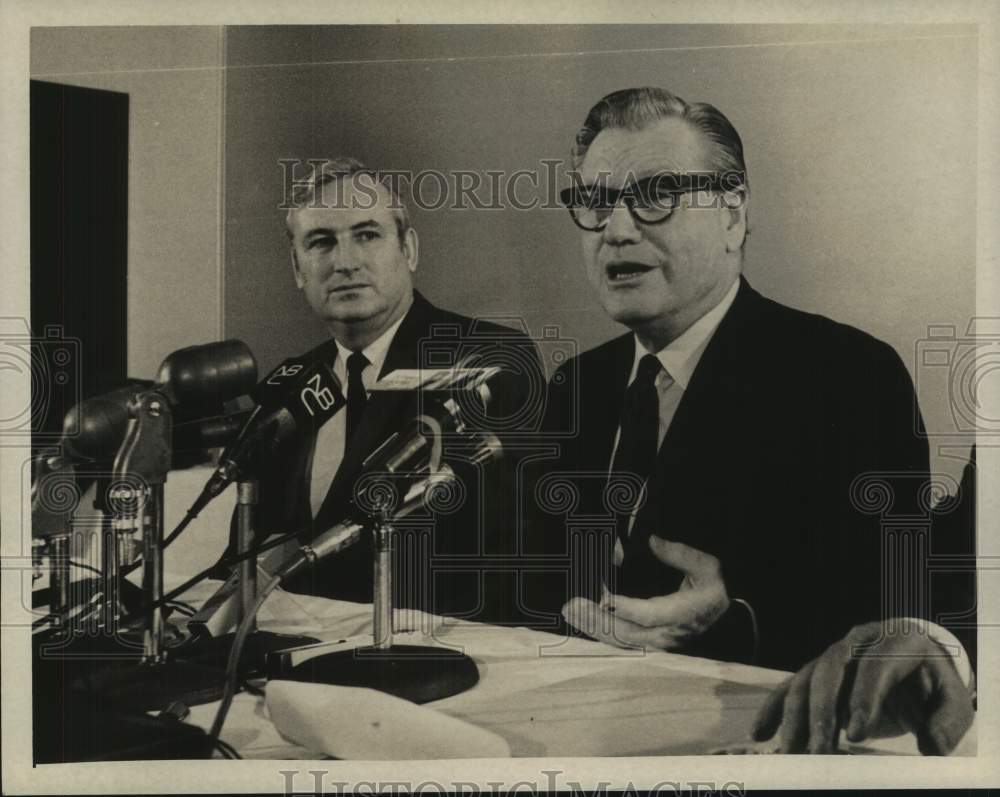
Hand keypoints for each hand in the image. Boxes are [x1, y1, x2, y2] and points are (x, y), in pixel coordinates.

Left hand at [561, 536, 729, 649]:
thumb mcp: (706, 566)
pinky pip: (621, 642)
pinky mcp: (649, 645)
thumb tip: (651, 540)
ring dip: (593, 626)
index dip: (626, 608)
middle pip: (628, 633)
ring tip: (570, 611)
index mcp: (683, 614)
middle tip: (573, 604)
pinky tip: (582, 620)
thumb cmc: (712, 586)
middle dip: (598, 619)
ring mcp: (657, 644)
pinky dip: (600, 631)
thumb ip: (679, 554)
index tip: (604, 598)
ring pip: (620, 641)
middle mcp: (668, 634)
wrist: (722, 615)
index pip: (649, 615)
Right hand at [751, 620, 974, 753]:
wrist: (917, 661)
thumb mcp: (953, 700)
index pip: (875, 667)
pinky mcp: (818, 670)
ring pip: (806, 677)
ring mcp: (835, 653)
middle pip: (830, 668)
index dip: (864, 699)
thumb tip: (931, 745)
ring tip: (792, 751)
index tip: (858, 735)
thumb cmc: (935, 685)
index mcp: (897, 641)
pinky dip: (774, 708)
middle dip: (821, 710)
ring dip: (795, 715)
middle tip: (819, 750)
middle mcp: (859, 640)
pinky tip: (760, 733)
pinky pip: (791, 685)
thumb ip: (948, 722)